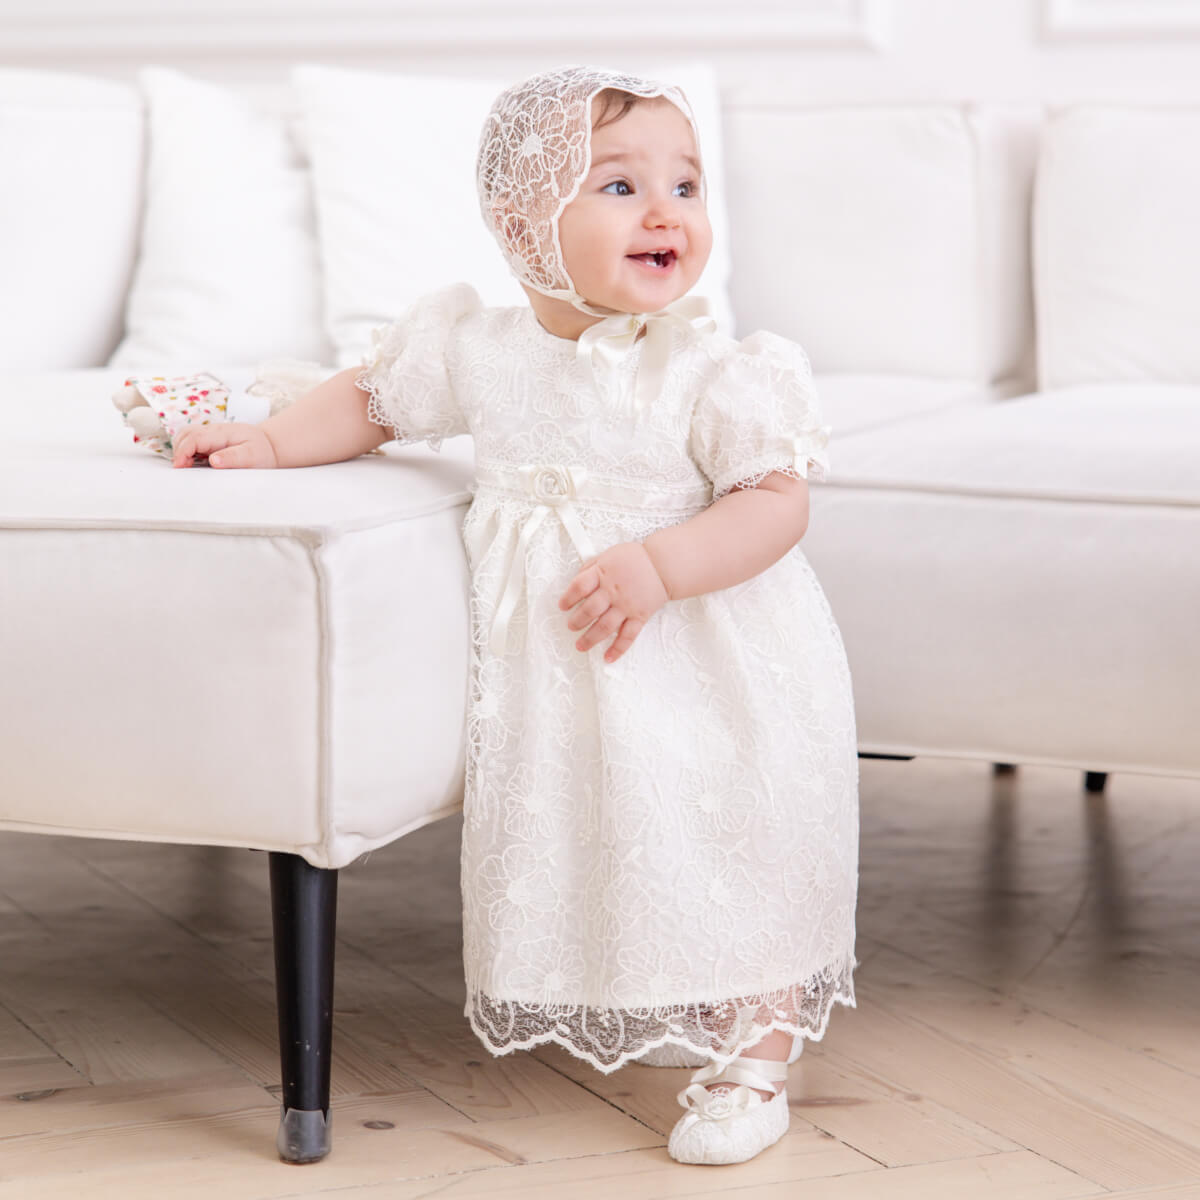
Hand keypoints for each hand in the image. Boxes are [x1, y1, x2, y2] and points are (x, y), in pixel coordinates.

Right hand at [172, 422, 277, 469]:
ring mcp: (210, 433)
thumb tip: (213, 461)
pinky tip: (192, 463)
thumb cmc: (261, 452)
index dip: (183, 452)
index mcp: (222, 433)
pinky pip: (191, 440)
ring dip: (180, 449)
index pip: (194, 438)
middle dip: (178, 451)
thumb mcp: (252, 456)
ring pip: (186, 435)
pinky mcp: (210, 438)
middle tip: (182, 470)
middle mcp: (213, 430)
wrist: (269, 444)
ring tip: (186, 466)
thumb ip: (233, 457)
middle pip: (185, 434)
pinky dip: (186, 450)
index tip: (180, 467)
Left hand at [558, 541, 668, 662]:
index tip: (562, 606)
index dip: (568, 598)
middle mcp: (613, 591)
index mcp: (603, 574)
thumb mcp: (608, 555)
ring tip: (580, 646)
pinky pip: (628, 636)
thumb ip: (592, 568)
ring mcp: (626, 606)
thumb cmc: (634, 559)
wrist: (663, 564)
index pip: (579, 587)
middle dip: (577, 621)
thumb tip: (576, 582)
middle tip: (571, 626)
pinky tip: (608, 658)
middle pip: (590, 610)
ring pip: (605, 626)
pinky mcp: (639, 617)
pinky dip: (618, 649)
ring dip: (590, 638)